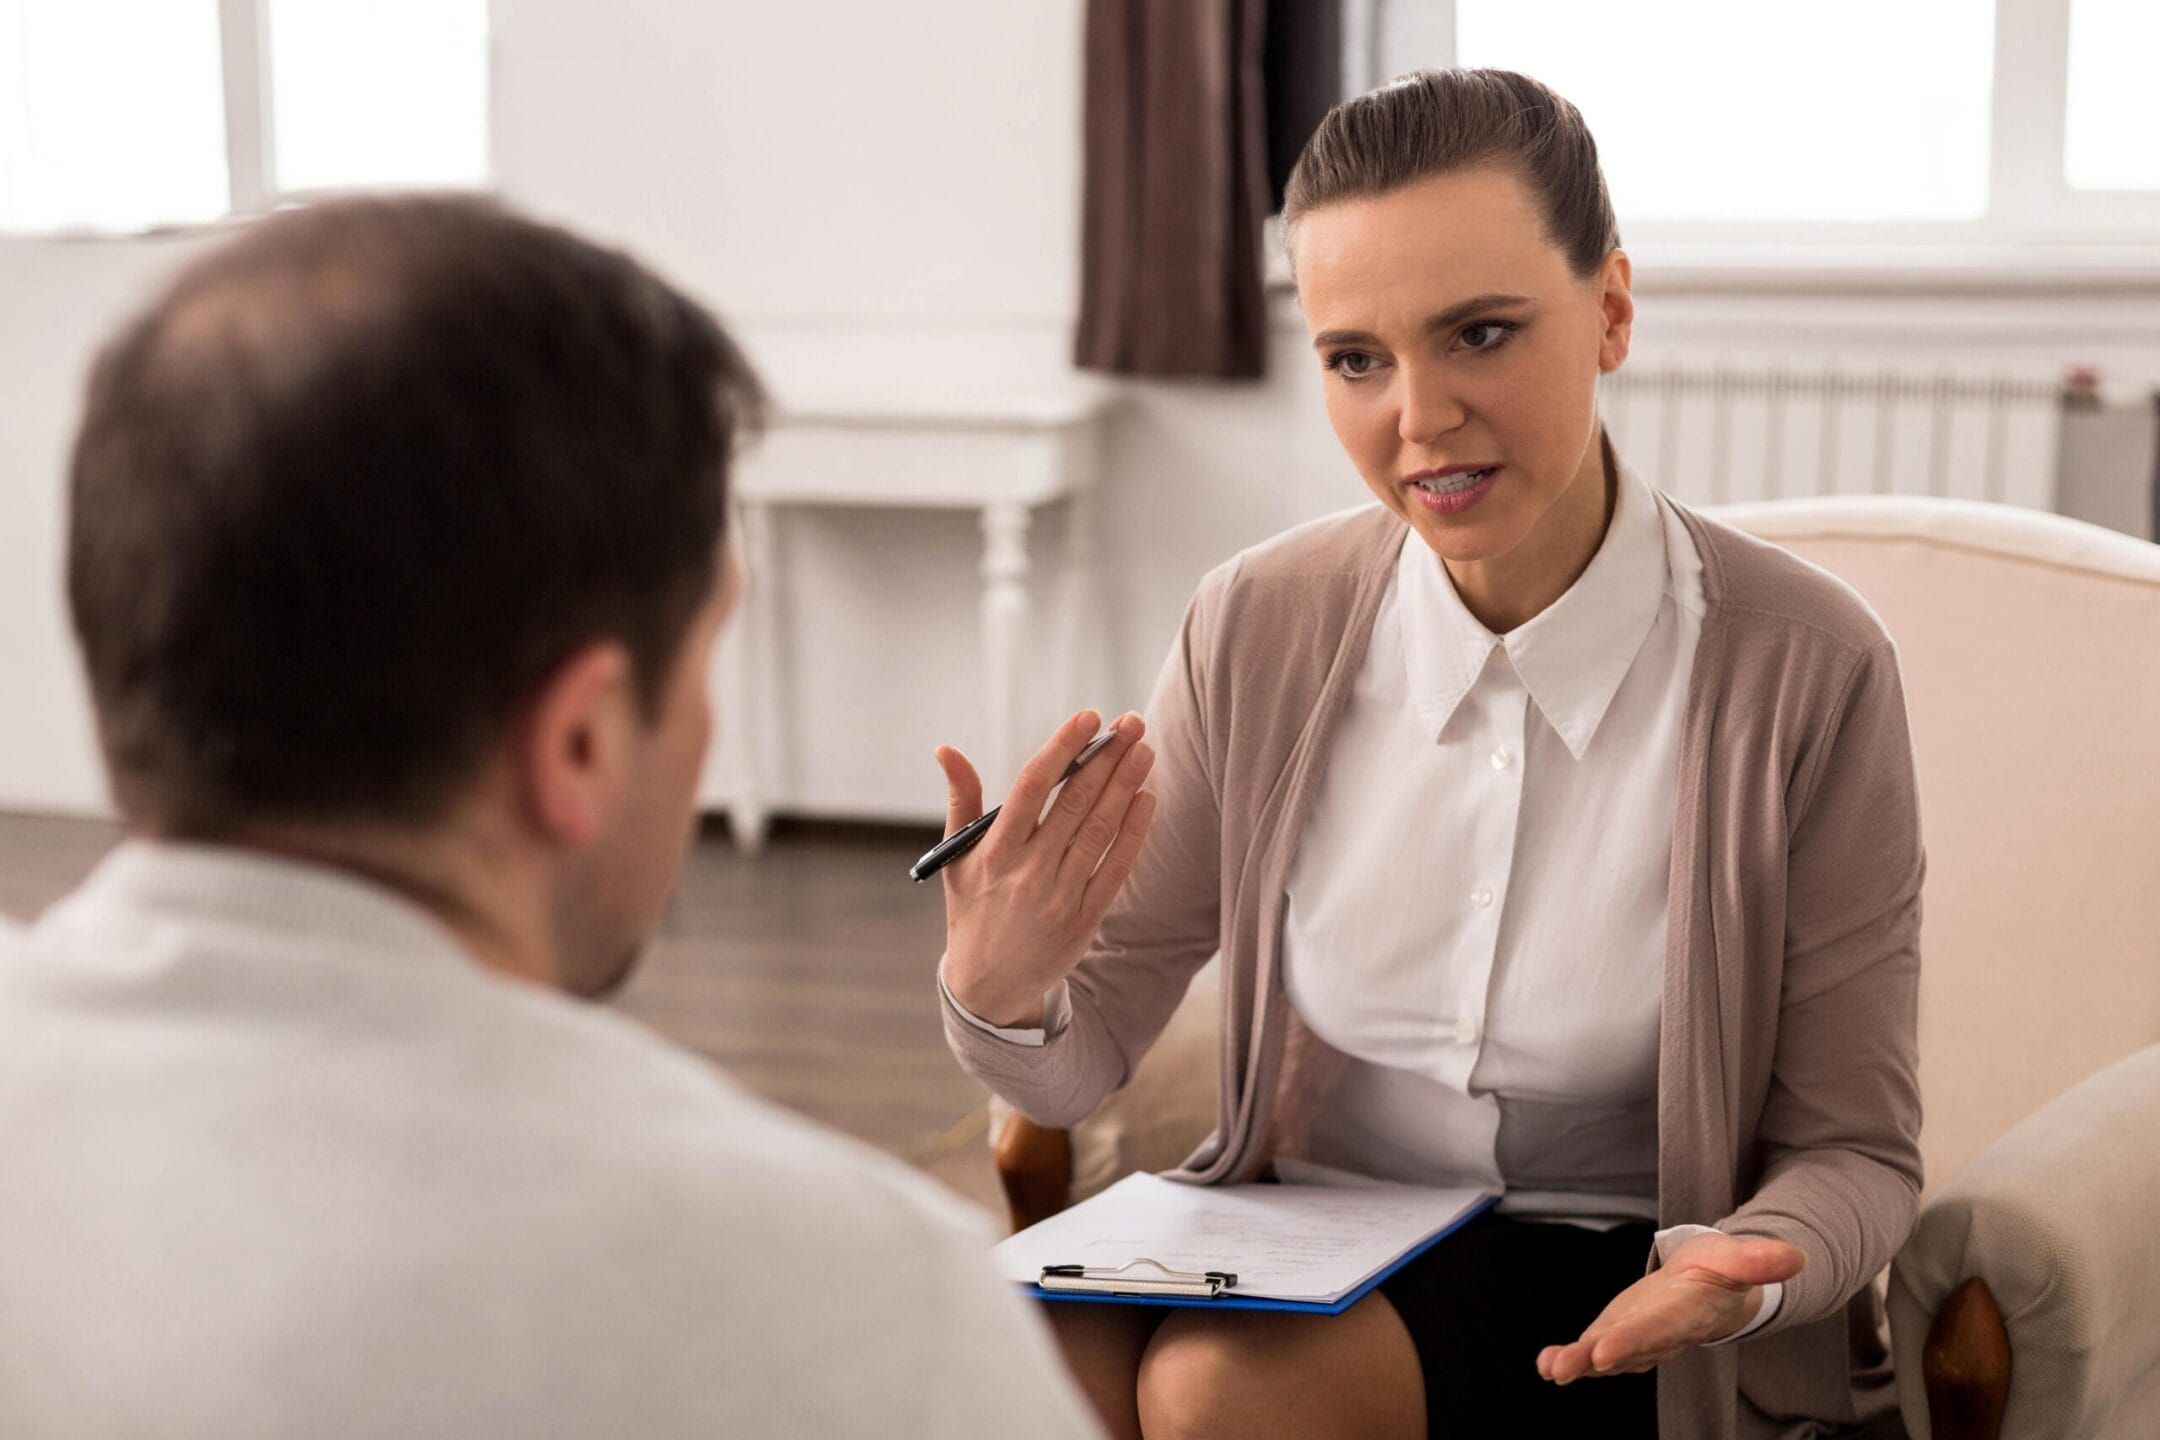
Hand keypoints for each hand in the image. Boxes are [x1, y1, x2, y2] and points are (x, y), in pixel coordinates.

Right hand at [935, 709, 1157, 1028]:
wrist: (989, 986)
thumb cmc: (972, 910)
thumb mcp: (955, 860)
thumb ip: (960, 801)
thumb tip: (946, 749)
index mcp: (994, 852)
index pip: (1032, 788)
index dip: (1063, 749)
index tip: (1087, 718)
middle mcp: (1028, 872)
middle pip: (1075, 804)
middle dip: (1106, 759)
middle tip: (1132, 723)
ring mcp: (1060, 897)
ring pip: (1100, 832)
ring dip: (1126, 787)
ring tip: (1144, 750)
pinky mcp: (1085, 919)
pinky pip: (1116, 869)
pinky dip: (1134, 833)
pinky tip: (1147, 798)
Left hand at [1536, 1232, 1804, 1384]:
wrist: (1712, 1290)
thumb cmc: (1723, 1271)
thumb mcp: (1738, 1257)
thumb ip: (1758, 1259)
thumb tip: (1796, 1257)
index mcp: (1688, 1313)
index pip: (1660, 1329)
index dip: (1634, 1341)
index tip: (1603, 1351)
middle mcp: (1661, 1334)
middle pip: (1629, 1348)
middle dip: (1597, 1358)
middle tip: (1565, 1367)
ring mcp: (1638, 1338)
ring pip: (1607, 1354)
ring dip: (1578, 1363)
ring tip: (1551, 1368)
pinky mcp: (1619, 1334)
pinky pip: (1594, 1349)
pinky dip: (1570, 1357)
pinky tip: (1545, 1363)